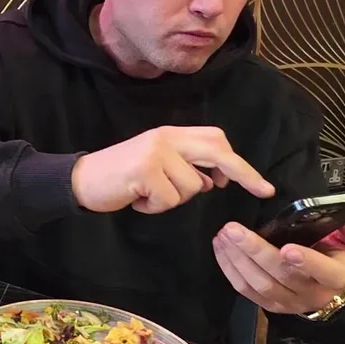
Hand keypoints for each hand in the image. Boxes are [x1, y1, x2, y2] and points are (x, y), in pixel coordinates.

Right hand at [70, 126, 275, 213]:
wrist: (81, 180)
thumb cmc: (121, 177)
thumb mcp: (157, 166)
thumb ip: (186, 168)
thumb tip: (214, 181)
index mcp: (171, 135)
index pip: (215, 140)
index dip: (239, 162)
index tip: (260, 184)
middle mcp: (166, 138)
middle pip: (217, 151)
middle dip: (244, 173)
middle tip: (263, 190)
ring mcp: (155, 152)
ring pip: (193, 186)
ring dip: (175, 200)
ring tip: (149, 195)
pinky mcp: (145, 170)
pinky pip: (170, 199)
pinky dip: (156, 208)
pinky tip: (138, 200)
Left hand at [212, 214, 344, 314]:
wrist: (325, 279)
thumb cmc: (337, 251)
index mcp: (336, 276)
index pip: (324, 272)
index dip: (307, 262)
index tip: (288, 249)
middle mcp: (312, 293)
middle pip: (281, 276)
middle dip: (255, 252)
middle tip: (234, 230)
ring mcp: (288, 301)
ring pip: (259, 284)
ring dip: (237, 259)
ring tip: (224, 235)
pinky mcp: (268, 303)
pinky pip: (245, 289)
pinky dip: (229, 268)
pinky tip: (221, 248)